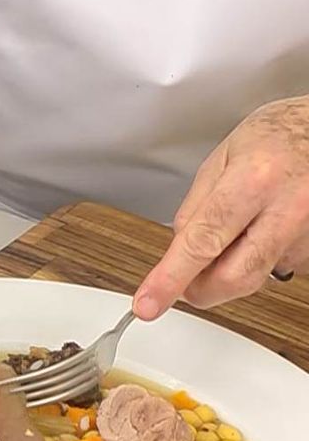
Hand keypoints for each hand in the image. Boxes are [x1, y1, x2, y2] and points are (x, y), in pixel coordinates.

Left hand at [134, 95, 308, 319]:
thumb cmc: (277, 136)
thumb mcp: (222, 158)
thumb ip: (196, 207)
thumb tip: (177, 249)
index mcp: (254, 181)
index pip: (202, 243)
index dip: (170, 279)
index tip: (148, 304)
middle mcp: (287, 210)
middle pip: (233, 277)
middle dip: (198, 289)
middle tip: (181, 281)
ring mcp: (306, 233)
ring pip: (254, 277)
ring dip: (228, 268)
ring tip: (232, 229)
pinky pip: (273, 266)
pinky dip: (254, 256)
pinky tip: (259, 227)